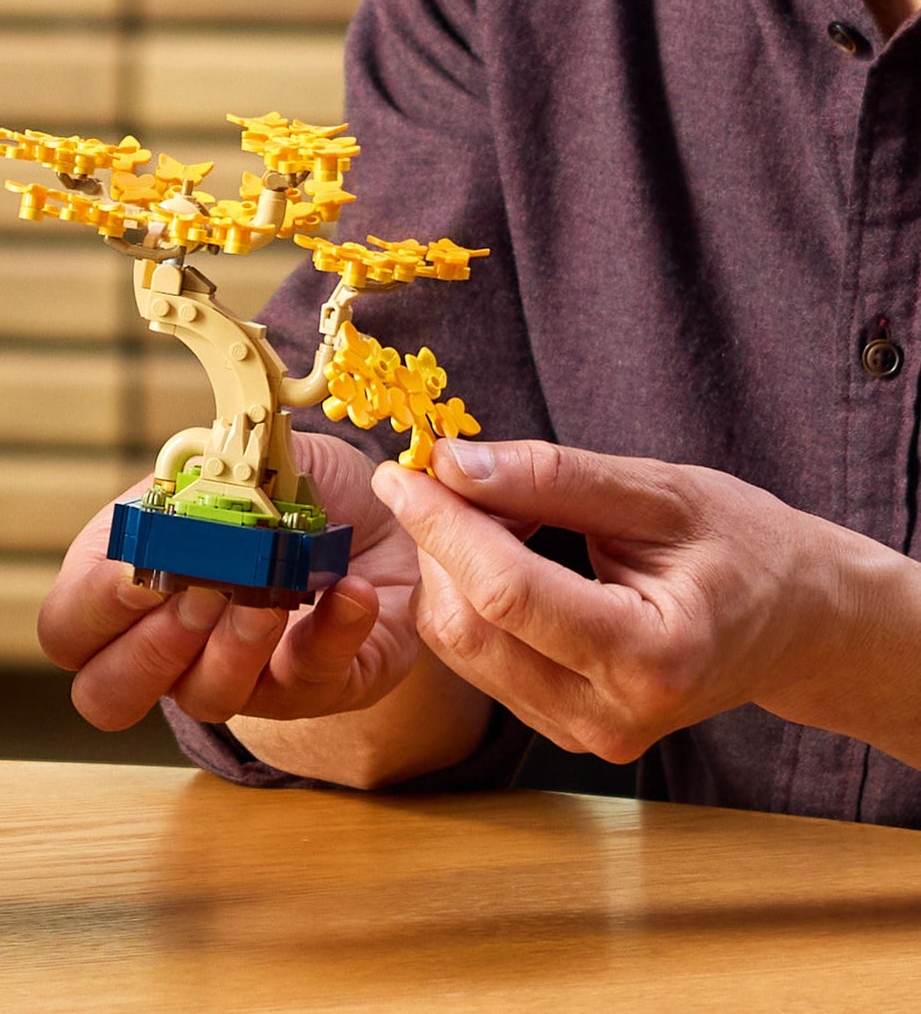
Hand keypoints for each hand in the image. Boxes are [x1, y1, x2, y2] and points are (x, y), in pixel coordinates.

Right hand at [38, 430, 426, 730]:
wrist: (364, 505)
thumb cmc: (272, 485)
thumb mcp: (222, 466)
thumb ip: (190, 485)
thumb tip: (179, 499)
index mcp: (121, 586)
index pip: (66, 631)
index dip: (92, 610)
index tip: (136, 568)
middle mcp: (166, 647)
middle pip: (108, 696)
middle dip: (151, 650)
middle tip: (199, 592)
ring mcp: (233, 677)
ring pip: (207, 700)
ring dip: (237, 644)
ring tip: (271, 593)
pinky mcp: (308, 687)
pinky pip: (307, 684)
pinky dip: (329, 634)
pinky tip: (349, 591)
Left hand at [374, 437, 836, 760]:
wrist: (799, 624)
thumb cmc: (745, 548)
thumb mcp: (662, 493)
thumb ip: (552, 478)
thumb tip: (452, 464)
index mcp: (651, 659)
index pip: (506, 592)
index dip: (441, 525)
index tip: (400, 470)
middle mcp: (613, 716)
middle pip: (471, 626)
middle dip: (438, 543)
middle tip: (443, 475)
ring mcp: (586, 734)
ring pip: (463, 647)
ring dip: (448, 568)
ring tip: (489, 509)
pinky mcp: (565, 729)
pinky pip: (481, 660)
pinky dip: (470, 596)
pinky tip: (501, 552)